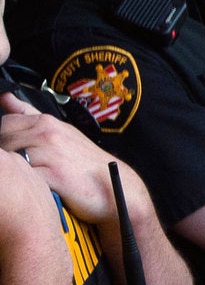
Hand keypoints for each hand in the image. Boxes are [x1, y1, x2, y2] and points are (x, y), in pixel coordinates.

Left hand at [0, 94, 135, 223]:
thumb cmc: (83, 162)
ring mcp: (49, 153)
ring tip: (29, 177)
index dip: (4, 138)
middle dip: (7, 155)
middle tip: (24, 166)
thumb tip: (5, 96)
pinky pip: (24, 178)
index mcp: (45, 122)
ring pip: (10, 159)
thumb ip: (27, 113)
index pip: (5, 123)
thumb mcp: (57, 131)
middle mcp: (46, 133)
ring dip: (16, 170)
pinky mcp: (52, 175)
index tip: (15, 149)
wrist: (113, 185)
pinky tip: (37, 188)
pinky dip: (26, 184)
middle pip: (3, 141)